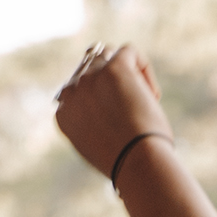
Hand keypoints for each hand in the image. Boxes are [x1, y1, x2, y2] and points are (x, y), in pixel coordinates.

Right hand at [55, 42, 169, 180]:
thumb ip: (93, 127)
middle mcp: (71, 92)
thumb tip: (107, 108)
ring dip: (128, 75)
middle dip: (113, 83)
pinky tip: (153, 95)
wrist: (136, 163)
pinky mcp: (114, 67)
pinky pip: (130, 52)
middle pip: (91, 68)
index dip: (101, 96)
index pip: (77, 88)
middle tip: (133, 110)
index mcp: (63, 114)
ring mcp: (90, 77)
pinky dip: (145, 70)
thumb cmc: (127, 164)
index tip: (120, 117)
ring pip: (108, 55)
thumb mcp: (100, 150)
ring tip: (143, 101)